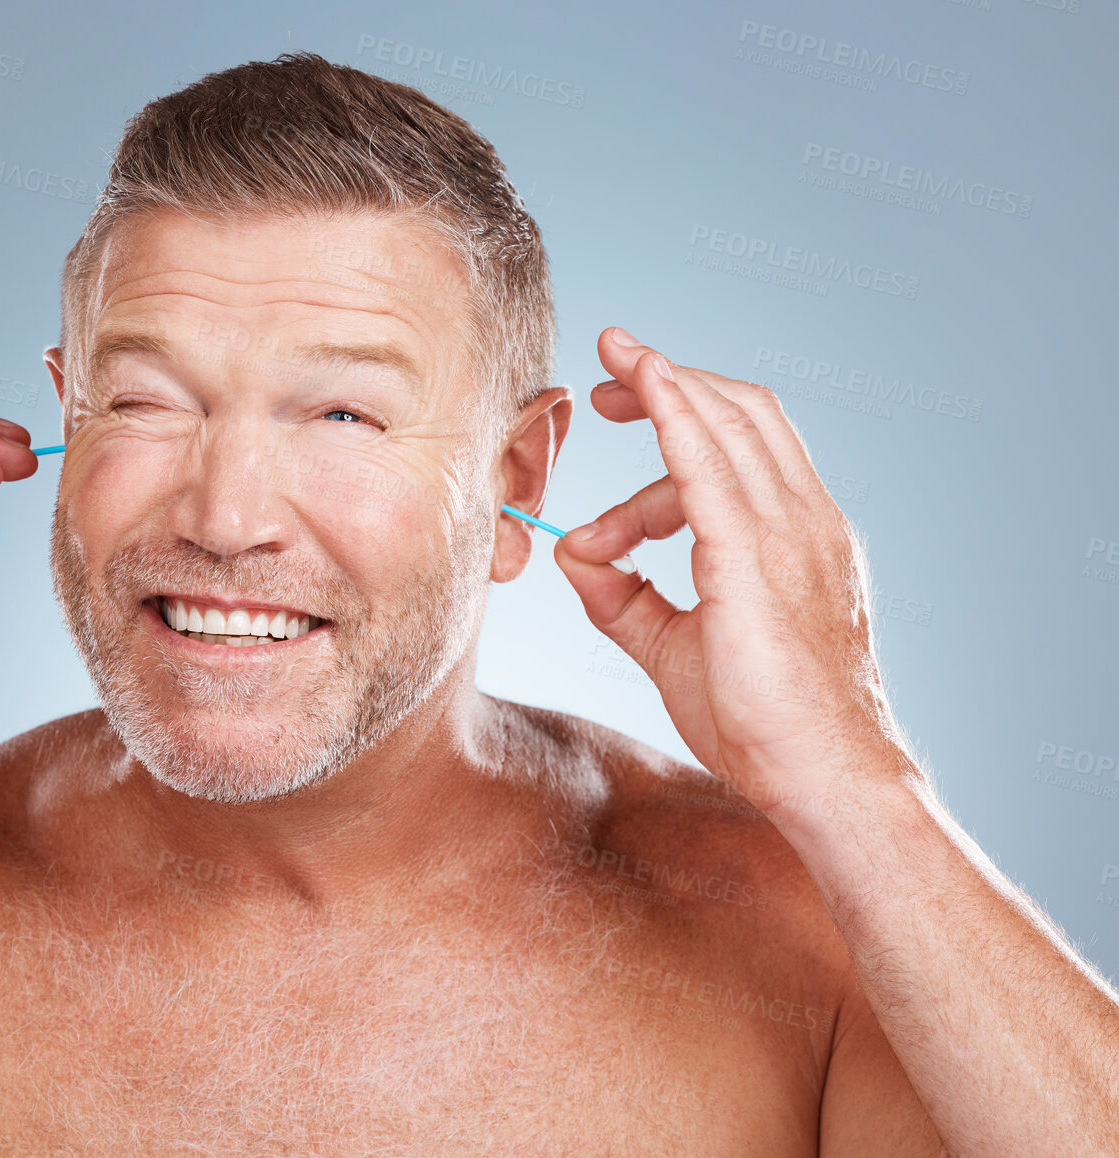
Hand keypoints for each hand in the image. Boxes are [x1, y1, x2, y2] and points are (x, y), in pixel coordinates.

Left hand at [553, 328, 909, 821]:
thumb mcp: (674, 649)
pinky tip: (642, 381)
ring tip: (605, 375)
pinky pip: (709, 464)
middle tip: (605, 379)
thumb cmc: (762, 725)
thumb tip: (575, 558)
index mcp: (793, 540)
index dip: (685, 410)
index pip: (744, 446)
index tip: (628, 399)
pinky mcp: (756, 557)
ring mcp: (789, 535)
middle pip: (739, 417)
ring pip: (725, 427)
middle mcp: (803, 523)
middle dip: (670, 385)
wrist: (821, 777)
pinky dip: (674, 412)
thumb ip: (625, 600)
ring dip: (661, 389)